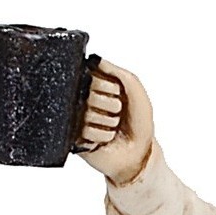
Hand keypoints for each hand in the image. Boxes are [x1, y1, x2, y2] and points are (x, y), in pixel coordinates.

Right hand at [75, 60, 153, 184]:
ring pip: (86, 113)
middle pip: (87, 93)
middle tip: (116, 114)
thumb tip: (97, 60)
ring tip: (112, 128)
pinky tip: (105, 139)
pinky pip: (85, 131)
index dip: (107, 87)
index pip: (90, 74)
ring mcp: (78, 117)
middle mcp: (84, 98)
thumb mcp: (135, 90)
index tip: (117, 95)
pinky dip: (101, 136)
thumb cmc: (139, 123)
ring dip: (107, 123)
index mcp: (96, 84)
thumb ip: (118, 72)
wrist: (139, 154)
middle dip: (109, 106)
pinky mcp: (76, 136)